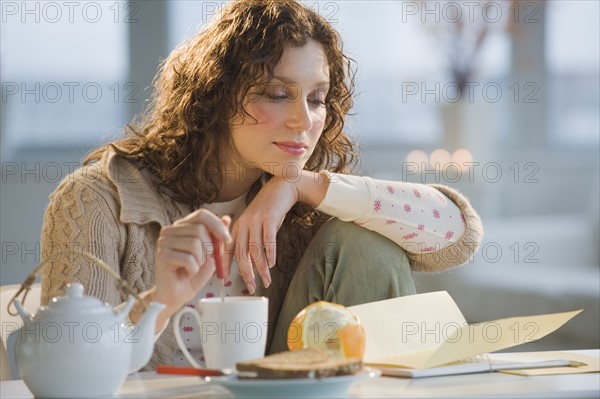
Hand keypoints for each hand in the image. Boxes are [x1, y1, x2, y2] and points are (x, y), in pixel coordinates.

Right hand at [152, 209, 231, 314]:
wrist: (176, 296)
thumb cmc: (191, 275)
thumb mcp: (210, 254)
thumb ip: (217, 237)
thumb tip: (227, 218)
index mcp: (181, 226)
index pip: (201, 214)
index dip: (217, 225)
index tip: (226, 239)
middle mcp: (170, 230)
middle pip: (200, 229)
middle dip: (209, 248)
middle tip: (203, 261)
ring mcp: (164, 242)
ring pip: (195, 243)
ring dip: (200, 261)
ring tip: (193, 268)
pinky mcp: (162, 255)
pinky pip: (188, 259)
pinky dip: (193, 269)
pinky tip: (186, 273)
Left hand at [225, 176, 298, 293]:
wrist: (281, 188)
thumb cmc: (269, 209)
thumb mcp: (255, 223)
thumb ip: (250, 240)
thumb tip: (249, 263)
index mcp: (238, 226)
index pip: (228, 249)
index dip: (225, 265)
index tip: (224, 280)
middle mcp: (244, 223)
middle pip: (241, 252)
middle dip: (246, 272)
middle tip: (251, 286)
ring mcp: (256, 220)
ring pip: (255, 249)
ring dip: (261, 267)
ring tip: (266, 280)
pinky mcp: (270, 218)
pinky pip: (268, 239)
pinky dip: (270, 253)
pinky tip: (272, 264)